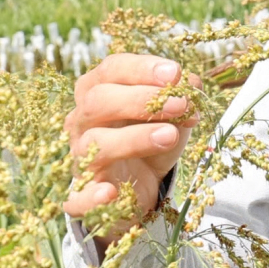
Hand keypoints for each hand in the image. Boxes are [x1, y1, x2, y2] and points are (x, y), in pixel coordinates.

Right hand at [63, 54, 200, 244]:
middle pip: (98, 100)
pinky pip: (76, 198)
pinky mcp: (82, 197)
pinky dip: (91, 197)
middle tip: (180, 104)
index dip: (142, 69)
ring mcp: (80, 159)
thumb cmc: (152, 140)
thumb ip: (182, 97)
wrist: (140, 187)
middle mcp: (83, 123)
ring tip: (170, 135)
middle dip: (141, 99)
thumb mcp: (173, 117)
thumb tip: (192, 82)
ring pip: (95, 143)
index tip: (174, 73)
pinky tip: (111, 193)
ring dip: (134, 137)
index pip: (111, 70)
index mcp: (99, 93)